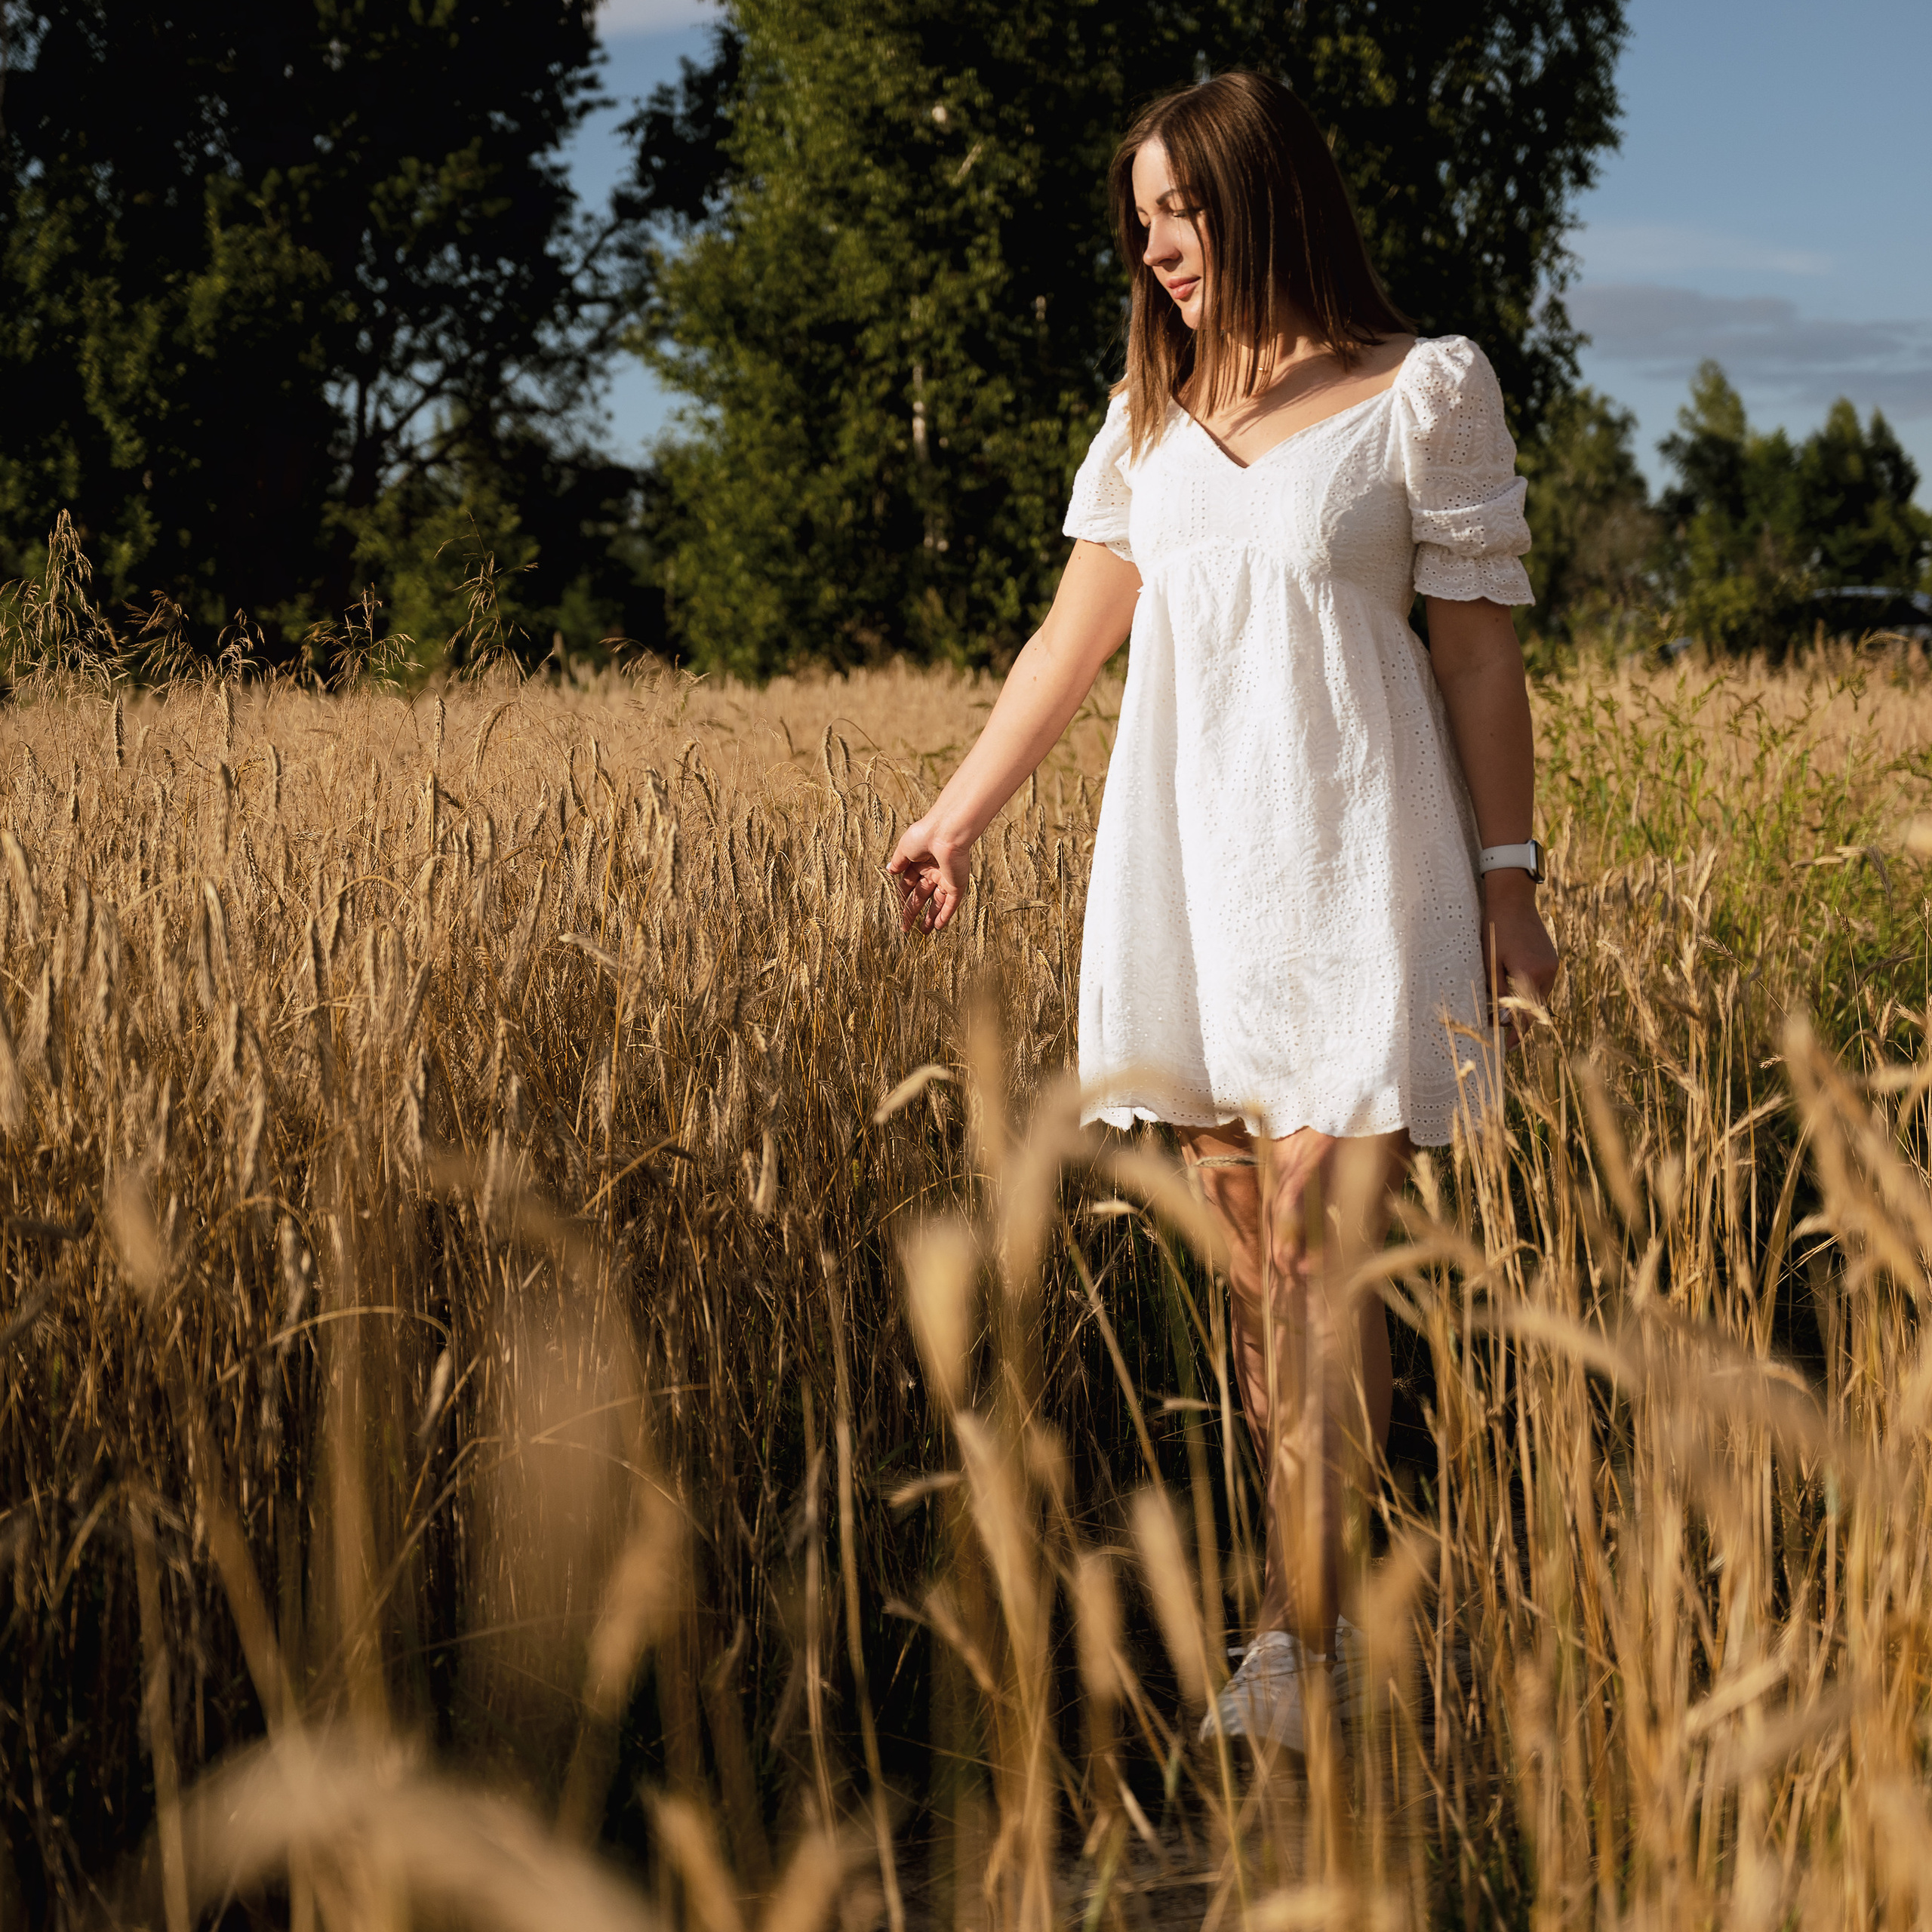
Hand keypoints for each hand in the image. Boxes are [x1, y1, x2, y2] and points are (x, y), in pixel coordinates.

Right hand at [887, 815, 971, 932]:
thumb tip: (889, 871)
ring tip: (923, 932)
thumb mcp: (904, 848)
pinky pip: (951, 904)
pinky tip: (937, 927)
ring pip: (937, 902)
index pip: (909, 883)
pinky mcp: (957, 884)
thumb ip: (898, 862)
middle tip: (905, 927)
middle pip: (921, 895)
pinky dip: (944, 915)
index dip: (902, 897)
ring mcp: (946, 878)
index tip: (895, 910)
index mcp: (919, 861)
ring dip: (930, 917)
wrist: (945, 832)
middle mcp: (933, 870)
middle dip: (913, 911)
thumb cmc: (924, 835)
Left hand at [1480, 871, 1558, 1046]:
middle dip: (1521, 1023)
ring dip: (1525, 1007)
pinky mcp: (1551, 958)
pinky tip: (1515, 994)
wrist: (1512, 898)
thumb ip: (1497, 990)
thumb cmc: (1496, 928)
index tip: (1506, 1048)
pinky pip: (1542, 983)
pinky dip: (1529, 992)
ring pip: (1540, 996)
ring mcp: (1552, 964)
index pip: (1527, 1015)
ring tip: (1507, 1018)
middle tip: (1504, 1037)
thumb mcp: (1490, 961)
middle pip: (1536, 1008)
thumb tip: (1501, 1019)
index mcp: (1531, 973)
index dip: (1517, 1034)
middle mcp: (1547, 971)